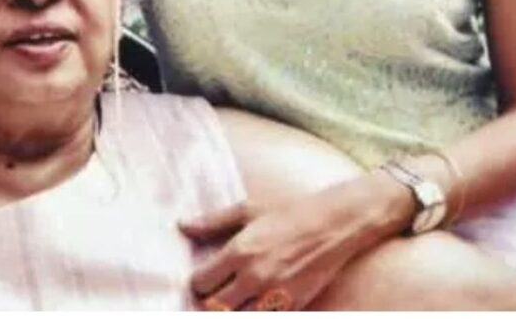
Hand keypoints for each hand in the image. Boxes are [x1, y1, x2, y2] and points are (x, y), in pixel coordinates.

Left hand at [181, 174, 411, 310]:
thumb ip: (213, 221)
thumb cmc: (288, 211)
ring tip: (234, 298)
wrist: (332, 224)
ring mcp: (274, 295)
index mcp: (240, 252)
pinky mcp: (292, 306)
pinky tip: (255, 302)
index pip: (201, 283)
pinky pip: (265, 318)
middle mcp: (254, 277)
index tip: (205, 276)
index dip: (199, 281)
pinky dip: (255, 312)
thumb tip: (182, 226)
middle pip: (214, 307)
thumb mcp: (248, 209)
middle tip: (217, 290)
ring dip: (232, 310)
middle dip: (211, 300)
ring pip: (238, 317)